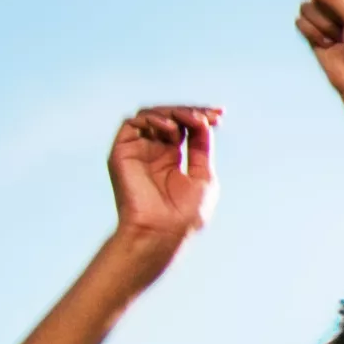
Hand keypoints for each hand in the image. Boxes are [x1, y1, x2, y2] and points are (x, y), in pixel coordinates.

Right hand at [106, 105, 219, 260]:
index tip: (220, 114)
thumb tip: (204, 122)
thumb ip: (201, 148)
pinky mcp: (122, 152)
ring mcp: (137, 151)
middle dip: (191, 112)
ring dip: (174, 113)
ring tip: (192, 121)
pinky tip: (170, 127)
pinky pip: (132, 123)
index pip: (184, 128)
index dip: (201, 117)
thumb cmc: (185, 214)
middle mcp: (153, 152)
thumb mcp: (203, 177)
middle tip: (209, 115)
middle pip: (170, 117)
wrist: (162, 232)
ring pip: (151, 115)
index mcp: (171, 159)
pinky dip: (152, 118)